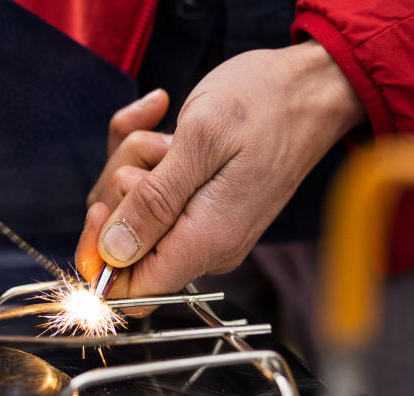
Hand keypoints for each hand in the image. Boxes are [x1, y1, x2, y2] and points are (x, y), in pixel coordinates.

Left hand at [76, 40, 365, 313]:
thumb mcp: (201, 143)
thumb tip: (112, 254)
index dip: (101, 260)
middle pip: (123, 246)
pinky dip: (140, 149)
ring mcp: (200, 225)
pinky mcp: (198, 203)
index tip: (103, 209)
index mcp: (204, 242)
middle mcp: (202, 244)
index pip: (131, 291)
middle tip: (152, 148)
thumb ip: (154, 203)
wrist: (312, 87)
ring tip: (167, 132)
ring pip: (130, 210)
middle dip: (119, 189)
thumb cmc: (265, 104)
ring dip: (132, 161)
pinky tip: (157, 113)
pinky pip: (147, 187)